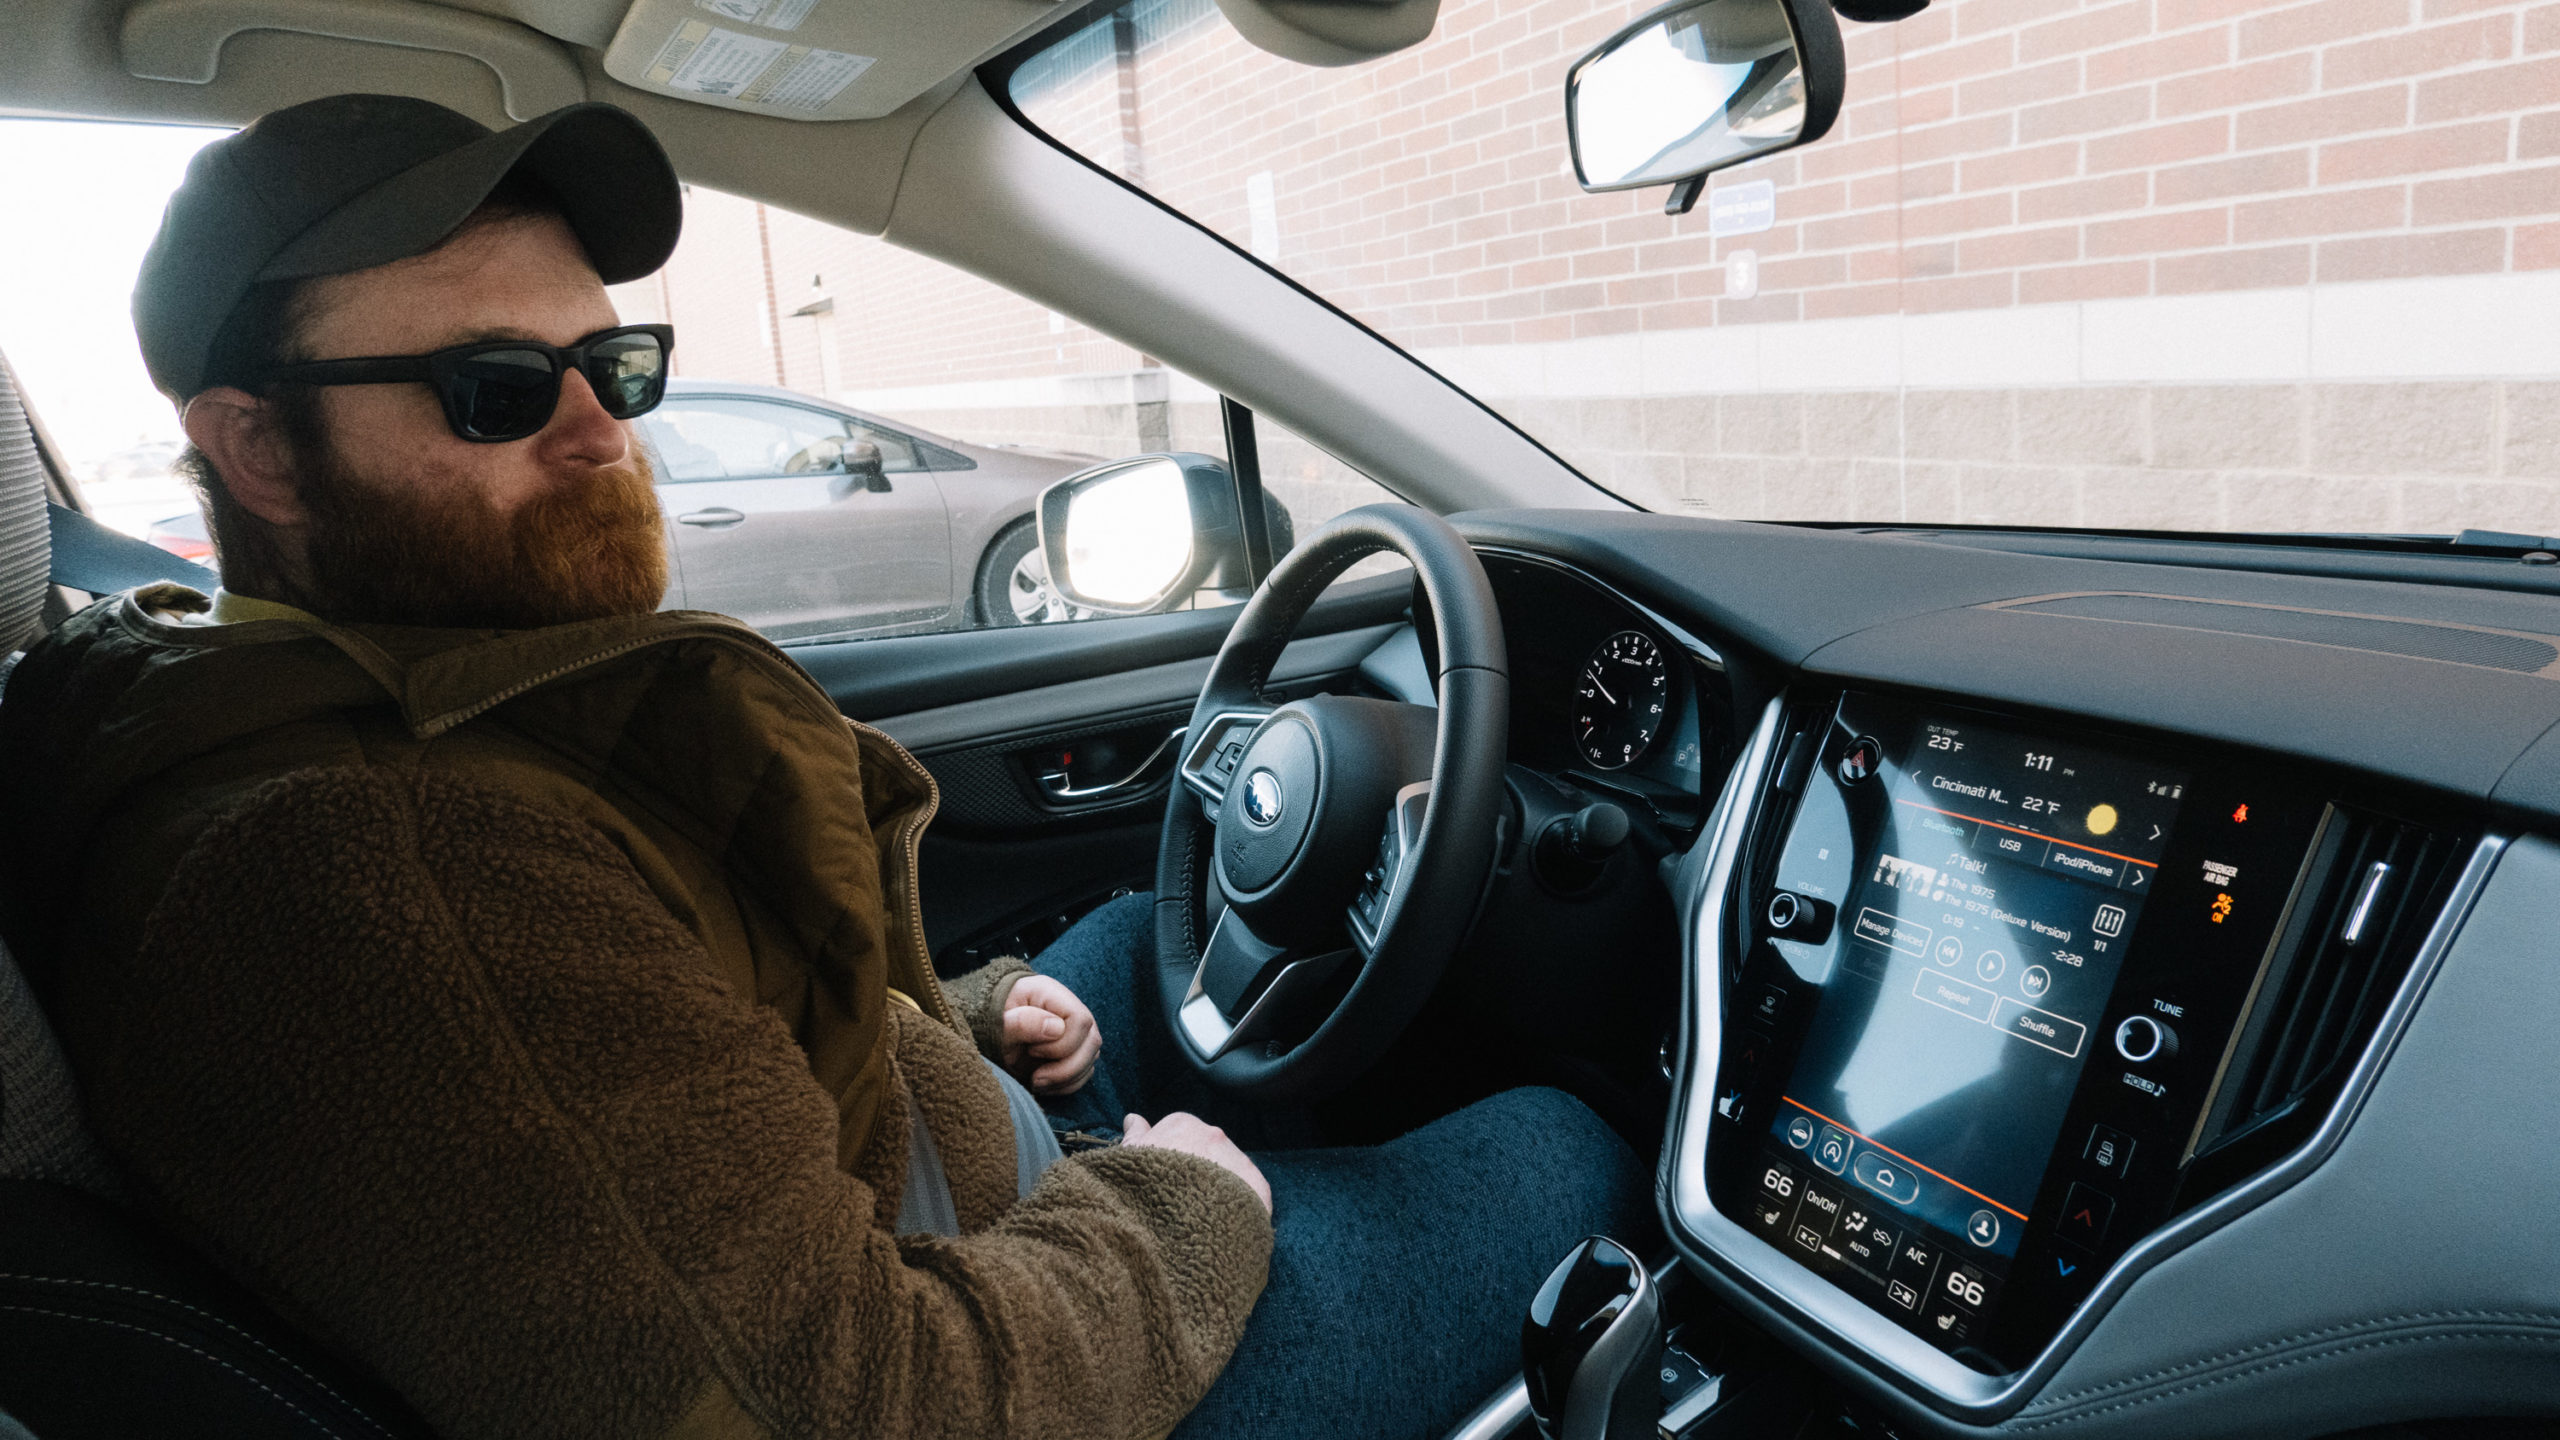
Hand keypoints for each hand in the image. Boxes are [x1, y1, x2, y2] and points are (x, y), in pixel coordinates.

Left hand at [998, 974, 1100, 1095]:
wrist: (985, 1032)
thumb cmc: (989, 1024)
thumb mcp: (997, 1024)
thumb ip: (1021, 1022)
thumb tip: (1057, 1028)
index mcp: (1050, 993)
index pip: (1080, 1019)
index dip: (1062, 1043)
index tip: (1032, 1051)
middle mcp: (1069, 1009)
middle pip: (1092, 1041)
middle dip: (1065, 1068)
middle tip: (1035, 1077)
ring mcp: (1075, 1031)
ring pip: (1091, 1059)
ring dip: (1065, 1079)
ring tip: (1036, 1082)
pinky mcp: (1074, 1050)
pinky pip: (1085, 1072)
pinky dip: (1066, 1085)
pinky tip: (1044, 1084)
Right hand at [1124, 1112, 1271, 1214]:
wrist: (1174, 1226)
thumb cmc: (1144, 1189)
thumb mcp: (1130, 1160)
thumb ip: (1135, 1136)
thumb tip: (1134, 1118)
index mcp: (1182, 1125)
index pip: (1180, 1136)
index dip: (1171, 1161)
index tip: (1164, 1181)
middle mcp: (1214, 1135)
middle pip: (1207, 1154)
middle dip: (1198, 1174)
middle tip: (1182, 1202)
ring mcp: (1238, 1160)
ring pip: (1230, 1173)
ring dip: (1220, 1190)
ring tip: (1202, 1219)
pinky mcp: (1258, 1188)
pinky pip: (1252, 1195)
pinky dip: (1239, 1208)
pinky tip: (1222, 1226)